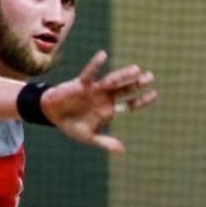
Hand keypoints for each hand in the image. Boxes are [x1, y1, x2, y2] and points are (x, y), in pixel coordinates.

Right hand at [41, 51, 157, 153]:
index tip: (154, 94)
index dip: (141, 100)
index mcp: (108, 109)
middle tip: (150, 76)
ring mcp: (94, 89)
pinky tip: (103, 55)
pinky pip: (89, 73)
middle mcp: (105, 97)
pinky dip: (95, 64)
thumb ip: (106, 142)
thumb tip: (122, 151)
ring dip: (123, 76)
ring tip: (136, 70)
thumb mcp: (89, 137)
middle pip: (124, 89)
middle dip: (137, 83)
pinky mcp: (81, 84)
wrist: (52, 115)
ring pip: (112, 81)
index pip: (129, 104)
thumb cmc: (72, 125)